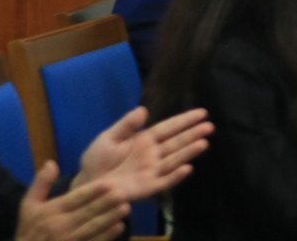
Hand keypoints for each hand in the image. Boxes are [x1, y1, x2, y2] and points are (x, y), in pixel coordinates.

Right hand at [16, 162, 126, 240]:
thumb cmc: (28, 229)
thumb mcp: (28, 206)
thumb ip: (41, 184)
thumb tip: (51, 162)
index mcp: (51, 211)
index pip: (75, 199)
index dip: (92, 191)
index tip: (109, 183)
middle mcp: (60, 225)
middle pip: (87, 212)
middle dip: (106, 203)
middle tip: (123, 193)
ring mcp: (68, 240)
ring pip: (92, 228)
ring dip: (109, 218)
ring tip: (125, 208)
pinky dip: (106, 236)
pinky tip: (119, 227)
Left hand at [75, 105, 210, 201]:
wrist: (87, 183)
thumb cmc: (98, 159)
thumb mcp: (108, 137)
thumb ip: (126, 125)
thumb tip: (143, 109)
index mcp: (145, 139)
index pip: (168, 128)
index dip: (184, 121)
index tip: (202, 113)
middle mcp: (153, 154)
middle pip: (176, 143)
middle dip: (193, 134)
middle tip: (209, 127)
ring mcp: (152, 171)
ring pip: (174, 160)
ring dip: (188, 152)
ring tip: (203, 143)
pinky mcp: (147, 187)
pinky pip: (164, 181)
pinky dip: (176, 176)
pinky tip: (188, 168)